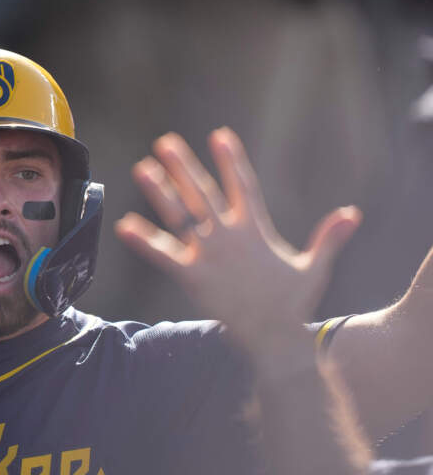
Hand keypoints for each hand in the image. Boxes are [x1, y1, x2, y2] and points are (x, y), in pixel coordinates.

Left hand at [114, 127, 360, 348]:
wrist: (274, 339)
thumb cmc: (293, 305)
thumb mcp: (314, 267)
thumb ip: (328, 238)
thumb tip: (352, 214)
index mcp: (255, 230)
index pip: (242, 185)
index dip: (230, 160)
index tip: (220, 135)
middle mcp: (229, 237)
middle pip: (202, 193)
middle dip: (183, 166)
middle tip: (165, 142)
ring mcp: (209, 255)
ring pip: (180, 216)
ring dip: (160, 191)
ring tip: (142, 168)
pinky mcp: (192, 277)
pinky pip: (163, 256)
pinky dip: (143, 241)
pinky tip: (123, 226)